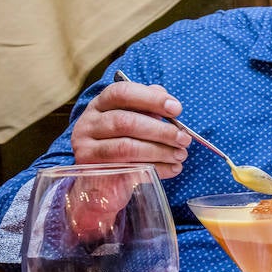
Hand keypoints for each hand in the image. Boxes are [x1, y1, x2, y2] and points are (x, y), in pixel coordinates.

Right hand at [69, 75, 190, 178]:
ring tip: (180, 154)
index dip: (151, 99)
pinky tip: (173, 168)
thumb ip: (147, 107)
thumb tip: (167, 99)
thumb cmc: (122, 141)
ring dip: (160, 151)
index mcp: (100, 104)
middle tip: (184, 139)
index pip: (122, 93)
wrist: (100, 178)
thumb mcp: (132, 120)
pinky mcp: (94, 172)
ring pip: (126, 147)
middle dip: (161, 131)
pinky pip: (128, 169)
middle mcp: (89, 123)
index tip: (177, 109)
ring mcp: (86, 148)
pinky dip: (156, 168)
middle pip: (125, 122)